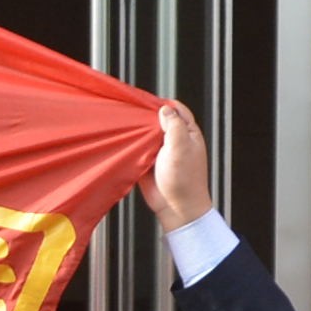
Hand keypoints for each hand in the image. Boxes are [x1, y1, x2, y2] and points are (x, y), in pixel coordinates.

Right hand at [133, 97, 212, 224]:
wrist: (176, 208)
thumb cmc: (184, 179)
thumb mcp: (181, 147)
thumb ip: (174, 125)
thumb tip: (164, 109)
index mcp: (188, 132)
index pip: (176, 109)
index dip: (161, 104)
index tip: (145, 102)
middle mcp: (175, 139)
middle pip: (159, 119)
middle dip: (146, 115)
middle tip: (131, 111)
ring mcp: (161, 150)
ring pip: (147, 133)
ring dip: (137, 129)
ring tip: (124, 123)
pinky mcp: (148, 161)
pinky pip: (138, 148)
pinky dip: (131, 143)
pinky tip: (122, 139)